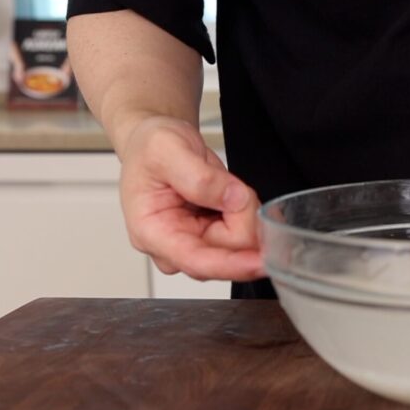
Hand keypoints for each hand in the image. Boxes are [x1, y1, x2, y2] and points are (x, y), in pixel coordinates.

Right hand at [118, 116, 263, 280]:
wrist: (157, 145)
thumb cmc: (150, 148)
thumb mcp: (167, 149)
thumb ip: (199, 177)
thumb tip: (233, 199)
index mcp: (152, 232)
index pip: (195, 261)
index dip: (231, 264)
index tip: (258, 261)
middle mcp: (173, 247)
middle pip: (228, 251)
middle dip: (243, 217)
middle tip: (229, 185)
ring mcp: (195, 244)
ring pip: (242, 243)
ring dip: (245, 212)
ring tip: (223, 186)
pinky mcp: (213, 238)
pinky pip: (246, 233)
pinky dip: (248, 213)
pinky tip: (232, 196)